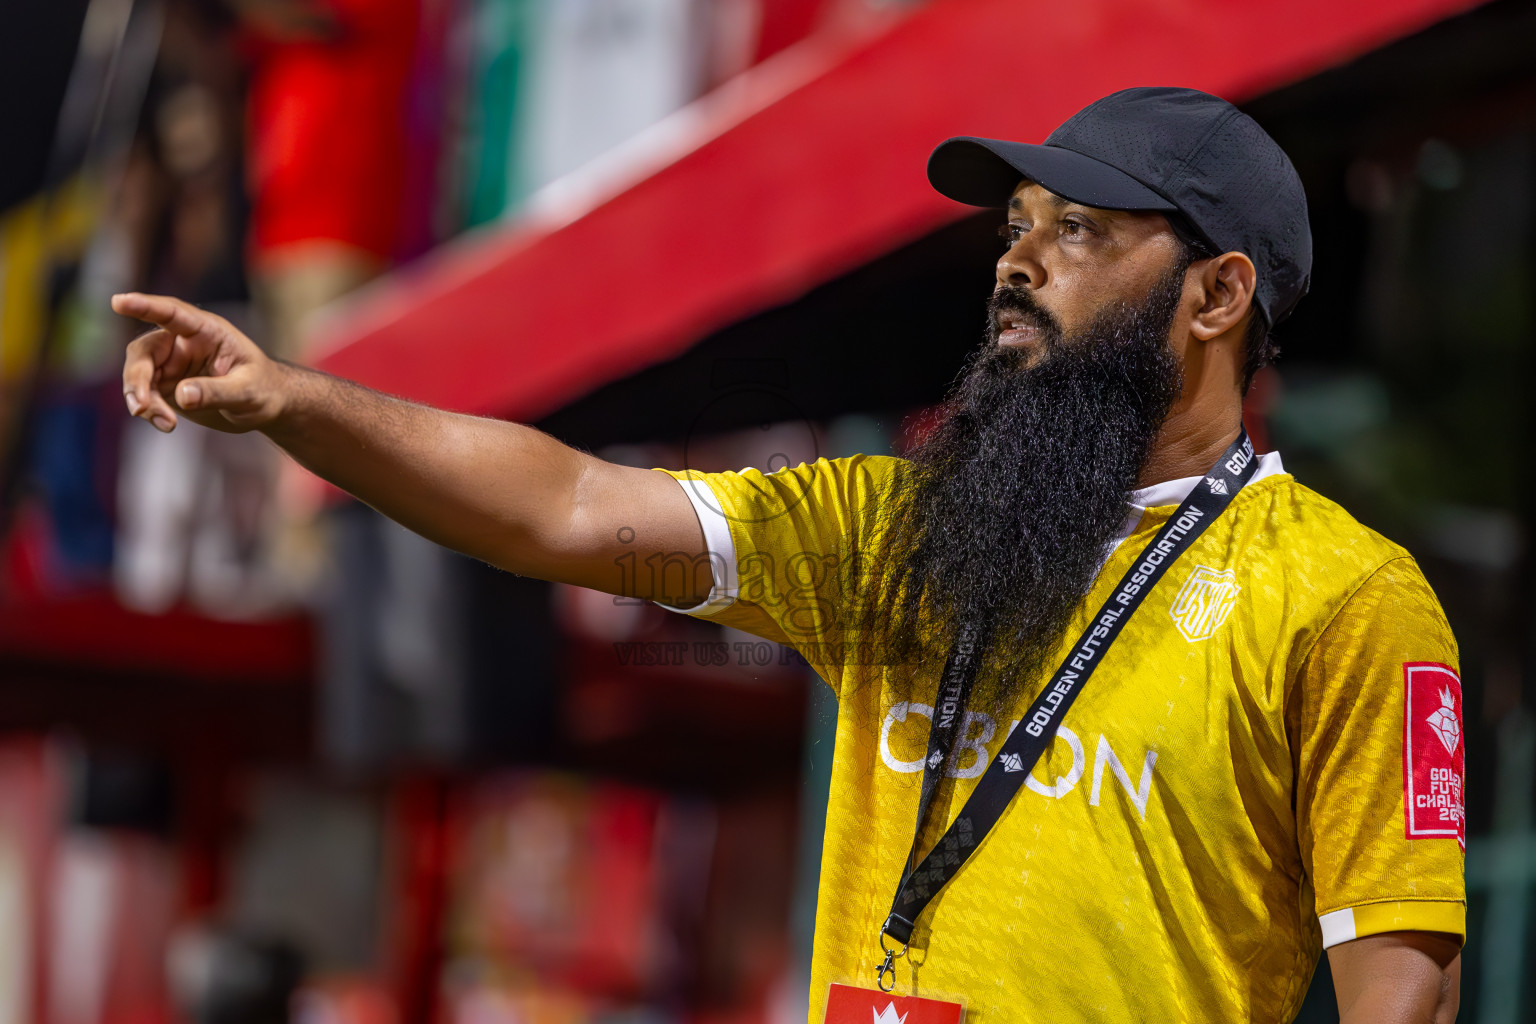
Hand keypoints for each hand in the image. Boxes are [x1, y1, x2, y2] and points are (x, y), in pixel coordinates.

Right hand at [115, 292, 287, 433]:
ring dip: (142, 399)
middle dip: (137, 379)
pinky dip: (149, 411)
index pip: (172, 314)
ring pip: (139, 375)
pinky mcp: (167, 385)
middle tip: (141, 407)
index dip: (145, 306)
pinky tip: (167, 425)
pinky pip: (145, 395)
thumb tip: (181, 396)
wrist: (266, 407)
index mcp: (207, 331)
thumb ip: (217, 391)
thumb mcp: (248, 392)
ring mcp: (172, 364)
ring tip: (165, 423)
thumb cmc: (264, 390)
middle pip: (144, 351)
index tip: (119, 302)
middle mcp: (184, 343)